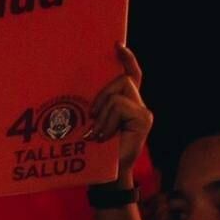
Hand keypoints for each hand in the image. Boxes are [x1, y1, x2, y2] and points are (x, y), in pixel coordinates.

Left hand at [84, 44, 152, 185]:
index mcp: (125, 104)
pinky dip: (107, 120)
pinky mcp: (144, 120)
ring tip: (99, 133)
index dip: (126, 59)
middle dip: (102, 95)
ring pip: (117, 94)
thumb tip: (75, 87)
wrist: (106, 174)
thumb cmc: (94, 150)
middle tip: (92, 116)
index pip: (130, 75)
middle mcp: (138, 105)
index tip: (117, 44)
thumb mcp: (90, 122)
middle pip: (122, 80)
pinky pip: (119, 106)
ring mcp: (143, 113)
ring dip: (102, 114)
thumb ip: (93, 106)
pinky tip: (105, 135)